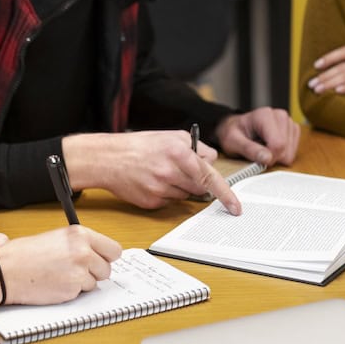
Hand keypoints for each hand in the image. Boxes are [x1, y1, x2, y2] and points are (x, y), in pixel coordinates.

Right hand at [0, 226, 122, 304]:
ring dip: (81, 282)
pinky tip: (54, 283)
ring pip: (94, 283)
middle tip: (77, 270)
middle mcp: (83, 252)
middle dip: (95, 272)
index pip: (114, 250)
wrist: (6, 270)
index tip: (101, 260)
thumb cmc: (25, 253)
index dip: (106, 257)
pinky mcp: (72, 290)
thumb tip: (97, 254)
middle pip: (107, 269)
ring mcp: (79, 272)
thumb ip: (79, 244)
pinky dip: (70, 291)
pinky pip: (80, 293)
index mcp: (80, 234)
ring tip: (60, 275)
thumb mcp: (57, 238)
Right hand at [63, 131, 241, 214]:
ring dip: (181, 187)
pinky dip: (167, 194)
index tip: (235, 207)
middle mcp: (171, 172)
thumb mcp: (170, 136)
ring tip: (161, 173)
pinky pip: (170, 202)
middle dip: (196, 181)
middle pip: (199, 187)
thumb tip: (212, 161)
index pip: (209, 176)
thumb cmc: (140, 145)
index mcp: (178, 152)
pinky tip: (153, 182)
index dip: (225, 194)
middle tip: (181, 171)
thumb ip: (196, 147)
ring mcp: (160, 189)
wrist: (108, 158)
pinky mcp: (152, 202)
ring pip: (185, 195)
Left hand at [216, 107, 299, 165]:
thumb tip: (268, 159)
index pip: (278, 144)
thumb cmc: (233, 133)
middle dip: (272, 157)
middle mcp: (280, 115)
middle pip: (285, 149)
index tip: (257, 158)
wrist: (236, 128)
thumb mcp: (233, 142)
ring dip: (277, 156)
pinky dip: (282, 155)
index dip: (268, 158)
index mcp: (265, 115)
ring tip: (263, 147)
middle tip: (258, 152)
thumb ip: (249, 149)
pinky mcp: (293, 130)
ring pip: (291, 153)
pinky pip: (293, 152)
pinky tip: (270, 147)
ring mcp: (289, 122)